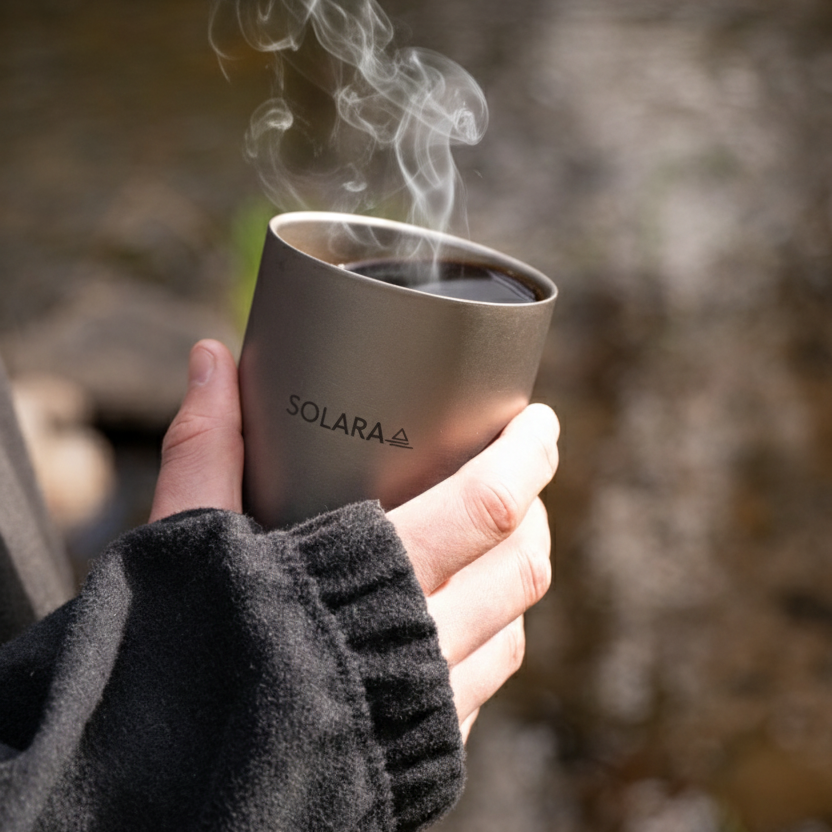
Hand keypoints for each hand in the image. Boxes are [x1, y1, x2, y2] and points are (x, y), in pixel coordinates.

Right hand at [150, 341, 559, 741]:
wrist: (173, 798)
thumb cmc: (179, 664)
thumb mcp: (188, 546)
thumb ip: (206, 447)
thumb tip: (210, 359)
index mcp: (370, 585)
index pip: (488, 505)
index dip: (528, 456)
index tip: (540, 419)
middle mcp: (419, 649)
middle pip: (522, 564)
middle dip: (536, 506)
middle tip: (522, 468)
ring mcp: (430, 706)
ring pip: (517, 623)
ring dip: (523, 566)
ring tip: (506, 530)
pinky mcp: (425, 749)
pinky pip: (489, 676)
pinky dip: (498, 629)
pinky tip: (471, 610)